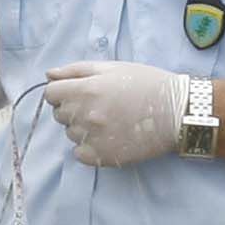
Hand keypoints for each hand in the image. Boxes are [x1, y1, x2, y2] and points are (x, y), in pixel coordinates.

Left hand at [44, 62, 184, 167]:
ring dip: (82, 128)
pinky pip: (80, 154)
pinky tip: (109, 137)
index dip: (62, 92)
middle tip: (99, 106)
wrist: (176, 111)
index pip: (51, 94)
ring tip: (109, 121)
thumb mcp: (111, 68)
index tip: (78, 93)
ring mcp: (93, 137)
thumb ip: (75, 70)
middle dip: (73, 109)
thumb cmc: (146, 83)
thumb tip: (48, 75)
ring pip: (71, 134)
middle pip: (60, 115)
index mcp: (85, 89)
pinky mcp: (103, 156)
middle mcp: (85, 114)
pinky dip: (89, 148)